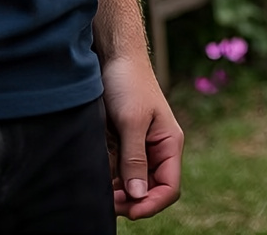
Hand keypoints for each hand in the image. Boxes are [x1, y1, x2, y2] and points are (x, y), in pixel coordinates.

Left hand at [102, 53, 183, 219]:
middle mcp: (157, 149)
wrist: (114, 56)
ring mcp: (138, 148)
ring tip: (100, 187)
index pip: (169, 187)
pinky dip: (108, 179)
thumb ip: (135, 159)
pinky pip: (117, 172)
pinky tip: (97, 175)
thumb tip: (139, 195)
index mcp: (169, 143)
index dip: (151, 204)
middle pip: (150, 190)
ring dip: (117, 191)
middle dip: (131, 201)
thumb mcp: (132, 121)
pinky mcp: (121, 145)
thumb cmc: (128, 82)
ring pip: (132, 185)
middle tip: (108, 201)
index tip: (128, 209)